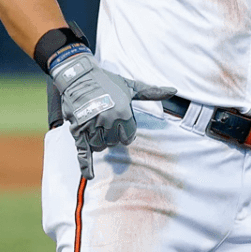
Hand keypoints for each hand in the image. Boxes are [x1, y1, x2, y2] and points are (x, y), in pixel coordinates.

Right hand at [49, 48, 174, 178]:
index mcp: (122, 112)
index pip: (128, 137)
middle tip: (104, 122)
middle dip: (111, 136)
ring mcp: (91, 126)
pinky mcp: (77, 130)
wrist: (78, 75)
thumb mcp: (130, 87)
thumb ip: (151, 92)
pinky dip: (85, 165)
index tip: (119, 124)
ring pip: (100, 147)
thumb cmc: (106, 81)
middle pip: (114, 143)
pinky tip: (89, 176)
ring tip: (94, 126)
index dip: (125, 133)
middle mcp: (107, 120)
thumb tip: (174, 90)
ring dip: (98, 142)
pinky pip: (82, 151)